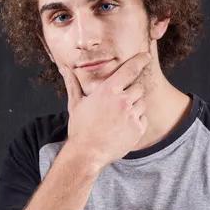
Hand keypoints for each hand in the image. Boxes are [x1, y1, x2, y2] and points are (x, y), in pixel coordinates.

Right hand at [59, 52, 150, 168]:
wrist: (87, 153)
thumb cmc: (80, 127)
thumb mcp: (76, 103)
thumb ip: (73, 83)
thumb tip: (64, 67)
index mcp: (108, 91)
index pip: (130, 70)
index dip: (140, 60)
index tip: (146, 56)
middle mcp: (122, 101)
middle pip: (138, 88)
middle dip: (132, 92)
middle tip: (120, 103)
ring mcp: (132, 115)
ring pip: (142, 104)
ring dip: (134, 107)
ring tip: (118, 118)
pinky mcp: (138, 129)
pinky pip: (143, 119)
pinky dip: (136, 121)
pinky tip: (122, 127)